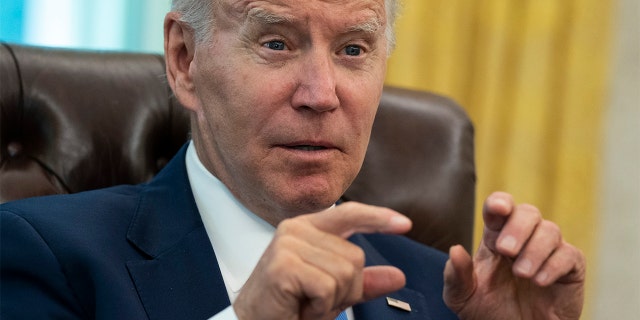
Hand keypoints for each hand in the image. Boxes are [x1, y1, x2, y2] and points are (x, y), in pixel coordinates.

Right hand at [233, 202, 411, 319]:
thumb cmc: (290, 306)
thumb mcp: (334, 292)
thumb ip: (363, 282)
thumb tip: (398, 276)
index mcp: (307, 228)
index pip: (349, 214)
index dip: (378, 218)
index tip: (405, 224)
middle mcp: (296, 229)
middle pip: (355, 257)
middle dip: (346, 289)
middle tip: (316, 299)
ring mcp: (288, 245)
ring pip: (345, 273)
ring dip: (332, 301)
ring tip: (306, 303)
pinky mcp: (283, 265)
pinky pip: (327, 287)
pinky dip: (320, 307)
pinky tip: (300, 307)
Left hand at [443, 192, 585, 319]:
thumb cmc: (488, 312)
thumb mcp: (462, 297)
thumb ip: (456, 275)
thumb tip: (455, 250)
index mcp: (496, 237)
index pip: (499, 208)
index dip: (500, 203)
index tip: (499, 208)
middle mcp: (524, 239)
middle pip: (528, 212)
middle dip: (517, 228)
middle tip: (506, 251)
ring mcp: (548, 252)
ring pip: (550, 230)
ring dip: (535, 250)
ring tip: (522, 274)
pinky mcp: (570, 269)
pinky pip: (569, 255)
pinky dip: (554, 265)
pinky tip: (540, 281)